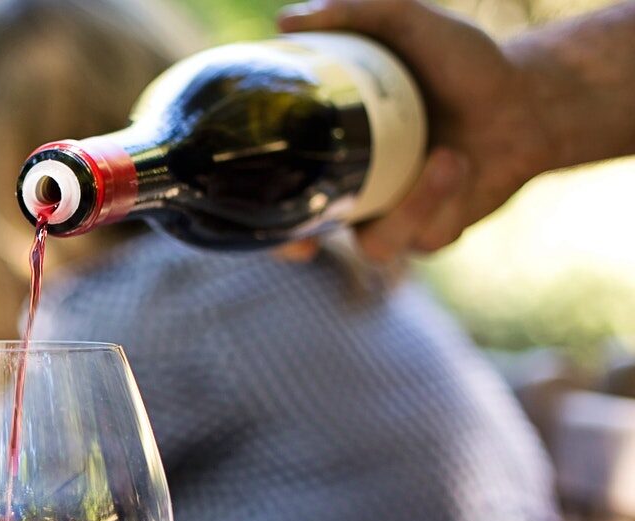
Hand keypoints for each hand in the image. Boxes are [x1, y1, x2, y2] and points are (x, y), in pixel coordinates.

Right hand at [276, 0, 555, 260]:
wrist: (530, 97)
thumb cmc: (463, 63)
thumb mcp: (409, 25)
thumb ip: (354, 13)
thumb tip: (285, 21)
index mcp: (333, 153)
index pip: (276, 190)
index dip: (252, 212)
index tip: (241, 207)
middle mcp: (354, 192)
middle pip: (308, 239)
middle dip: (300, 247)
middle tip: (305, 245)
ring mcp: (395, 218)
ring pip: (377, 243)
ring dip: (410, 207)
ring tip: (446, 158)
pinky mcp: (435, 233)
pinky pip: (425, 236)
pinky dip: (441, 199)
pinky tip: (459, 164)